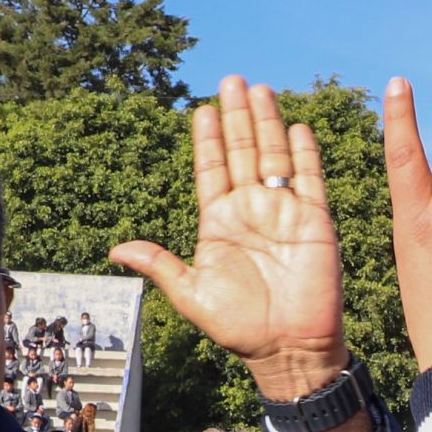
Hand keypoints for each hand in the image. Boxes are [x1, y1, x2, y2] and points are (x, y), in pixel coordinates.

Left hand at [111, 76, 349, 406]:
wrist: (289, 350)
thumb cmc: (239, 329)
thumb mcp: (192, 296)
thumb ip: (160, 266)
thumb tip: (116, 250)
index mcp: (219, 223)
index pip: (211, 170)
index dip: (207, 140)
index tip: (201, 110)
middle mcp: (251, 211)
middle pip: (241, 153)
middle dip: (237, 117)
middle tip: (231, 81)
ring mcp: (283, 213)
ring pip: (273, 157)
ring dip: (267, 124)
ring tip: (258, 90)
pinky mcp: (314, 222)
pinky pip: (309, 180)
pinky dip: (304, 154)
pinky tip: (296, 127)